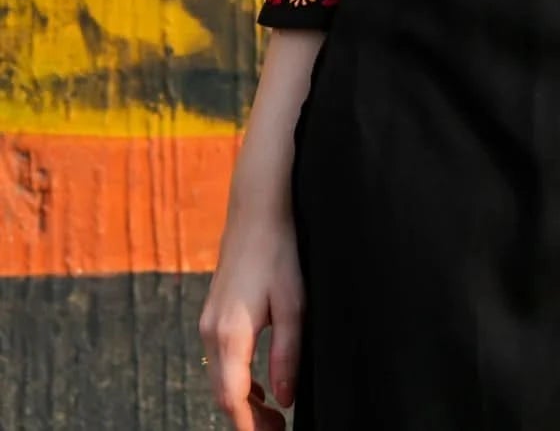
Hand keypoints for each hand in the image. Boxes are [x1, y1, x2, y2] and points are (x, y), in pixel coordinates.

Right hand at [198, 213, 302, 429]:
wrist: (256, 209)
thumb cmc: (278, 251)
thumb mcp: (293, 304)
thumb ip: (287, 353)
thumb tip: (284, 399)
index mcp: (230, 333)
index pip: (233, 398)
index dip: (249, 427)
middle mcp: (211, 332)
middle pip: (224, 394)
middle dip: (248, 420)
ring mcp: (208, 322)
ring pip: (220, 378)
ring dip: (244, 402)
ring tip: (273, 417)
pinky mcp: (213, 314)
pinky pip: (221, 360)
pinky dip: (238, 380)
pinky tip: (261, 386)